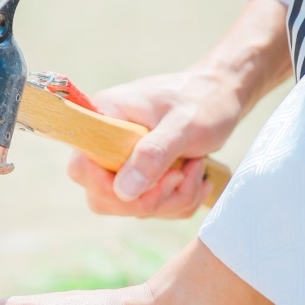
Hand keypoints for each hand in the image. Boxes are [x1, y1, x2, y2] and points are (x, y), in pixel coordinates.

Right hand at [68, 0, 292, 218]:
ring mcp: (123, 164)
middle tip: (180, 175)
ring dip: (171, 198)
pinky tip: (196, 175)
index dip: (105, 186)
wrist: (223, 95)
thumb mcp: (184, 125)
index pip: (80, 168)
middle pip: (103, 197)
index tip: (143, 182)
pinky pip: (151, 208)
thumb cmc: (204, 101)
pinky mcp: (141, 177)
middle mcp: (106, 144)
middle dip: (148, 199)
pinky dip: (178, 201)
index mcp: (104, 118)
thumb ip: (153, 154)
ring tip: (196, 167)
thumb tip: (123, 191)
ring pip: (130, 207)